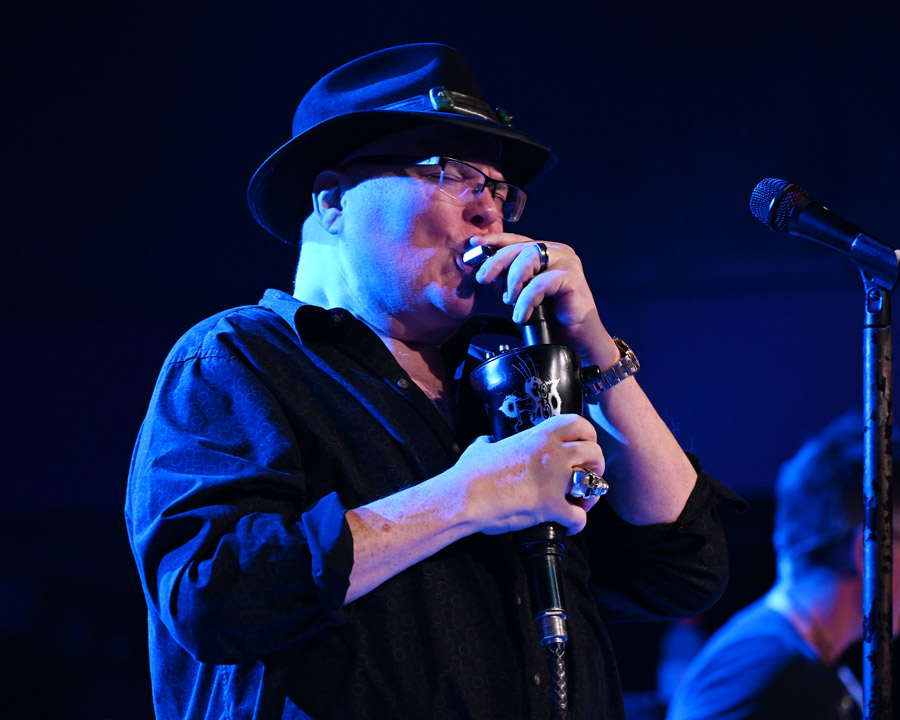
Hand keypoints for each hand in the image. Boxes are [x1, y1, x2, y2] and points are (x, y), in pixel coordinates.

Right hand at [450, 414, 605, 535]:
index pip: (578, 423)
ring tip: (581, 502)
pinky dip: (577, 524)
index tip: (583, 445)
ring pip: (594, 482)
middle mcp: (553, 454)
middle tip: (586, 476)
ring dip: (592, 494)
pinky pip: (579, 517)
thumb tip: (488, 442)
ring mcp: (554, 480)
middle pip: (594, 452)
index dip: (588, 435)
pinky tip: (569, 526)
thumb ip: (491, 442)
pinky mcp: (550, 506)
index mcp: (538, 436)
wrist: (464, 496)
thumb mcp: (482, 446)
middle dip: (596, 466)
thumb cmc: (471, 472)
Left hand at [469, 233, 612, 362]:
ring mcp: (567, 262)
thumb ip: (505, 281)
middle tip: (482, 278)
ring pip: (529, 259)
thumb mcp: (519, 296)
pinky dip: (526, 300)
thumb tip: (484, 270)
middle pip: (521, 247)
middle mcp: (558, 252)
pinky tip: (522, 316)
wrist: (575, 341)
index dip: (495, 241)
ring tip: (509, 302)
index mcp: (546, 252)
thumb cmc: (550, 319)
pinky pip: (540, 283)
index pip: (517, 240)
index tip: (475, 245)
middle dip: (497, 262)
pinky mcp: (573, 277)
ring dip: (513, 281)